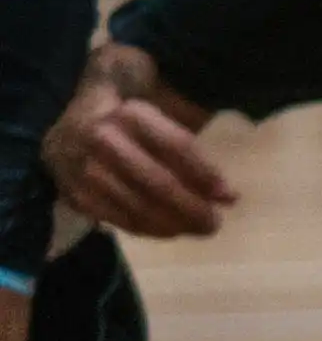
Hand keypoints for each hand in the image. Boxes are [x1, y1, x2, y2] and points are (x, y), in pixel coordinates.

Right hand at [41, 45, 234, 242]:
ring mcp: (85, 169)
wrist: (72, 124)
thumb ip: (193, 148)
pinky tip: (169, 230)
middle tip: (216, 223)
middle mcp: (103, 139)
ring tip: (198, 229)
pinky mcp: (75, 193)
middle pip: (157, 182)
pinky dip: (147, 229)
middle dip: (191, 208)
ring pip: (137, 205)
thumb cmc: (133, 117)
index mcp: (132, 113)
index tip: (229, 195)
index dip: (204, 174)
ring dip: (173, 224)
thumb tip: (227, 195)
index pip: (176, 146)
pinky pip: (116, 218)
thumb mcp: (162, 110)